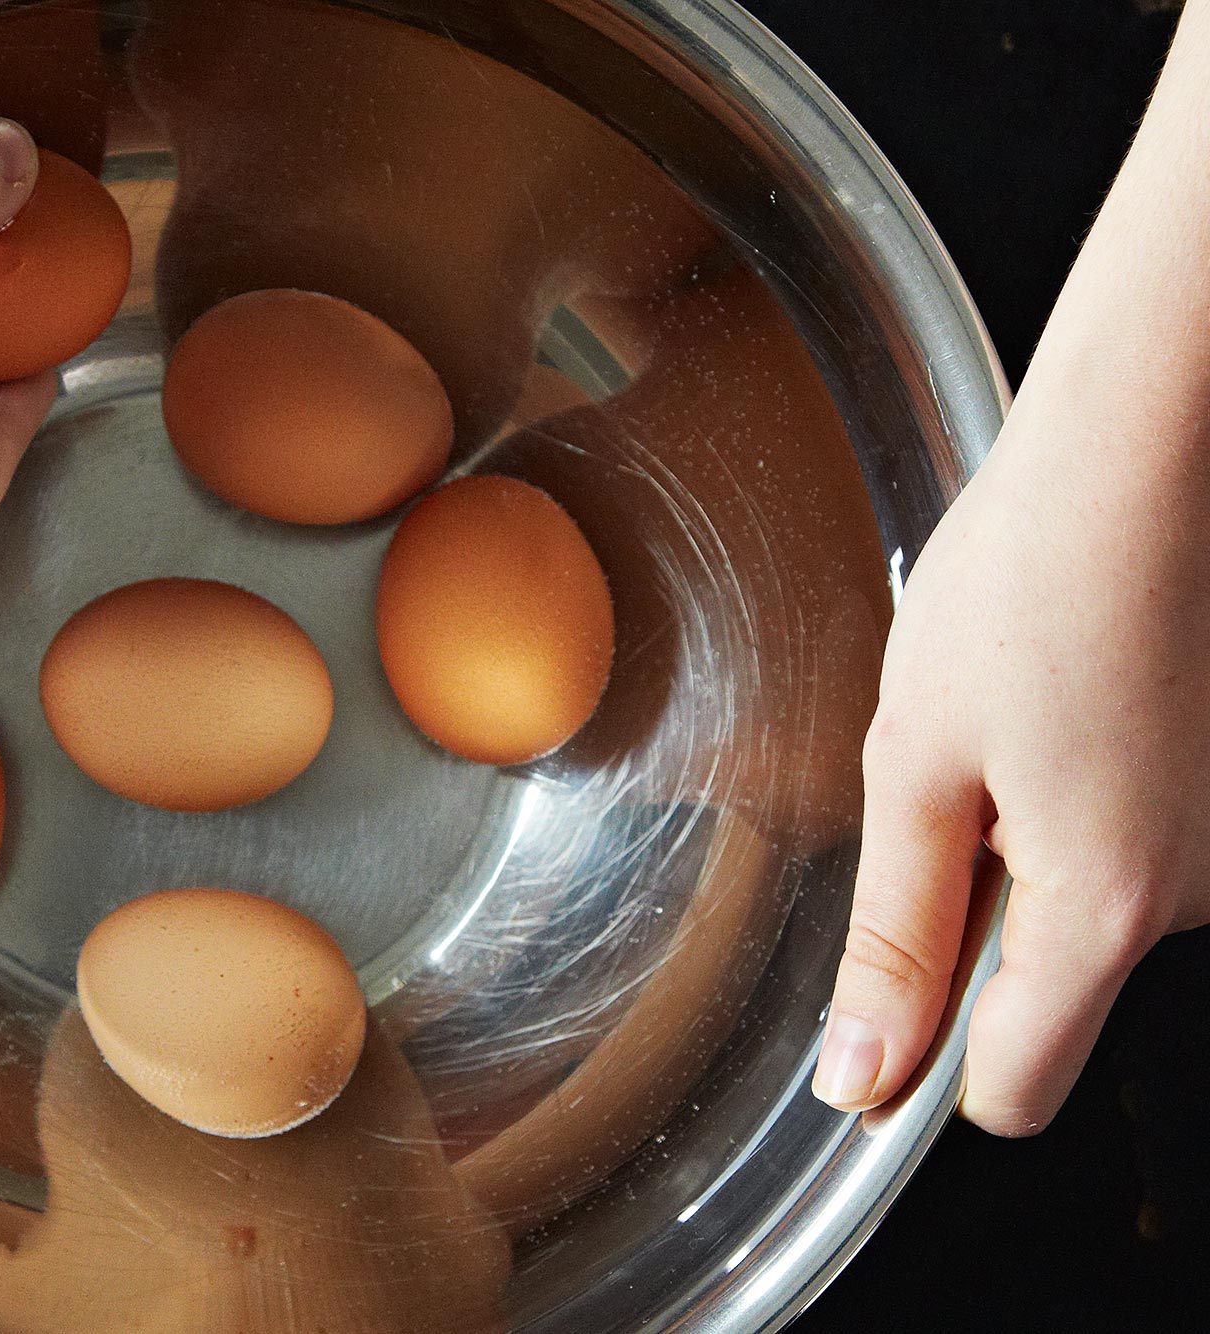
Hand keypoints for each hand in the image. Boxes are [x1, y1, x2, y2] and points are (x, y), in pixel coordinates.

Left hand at [815, 0, 1209, 1136]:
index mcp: (1100, 910)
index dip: (927, 1059)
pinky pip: (1137, 836)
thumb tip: (862, 1074)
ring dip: (1028, 836)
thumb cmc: (1028, 585)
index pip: (1012, 1089)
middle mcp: (1192, 897)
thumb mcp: (916, 766)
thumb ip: (896, 934)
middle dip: (977, 908)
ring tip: (1009, 714)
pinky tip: (1066, 696)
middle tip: (947, 773)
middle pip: (1047, 984)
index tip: (878, 1007)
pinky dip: (1083, 790)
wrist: (1150, 454)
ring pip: (1090, 900)